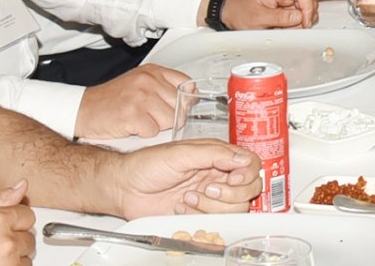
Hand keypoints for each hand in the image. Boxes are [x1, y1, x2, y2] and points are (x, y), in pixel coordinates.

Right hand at [74, 64, 189, 138]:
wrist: (82, 110)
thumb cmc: (111, 101)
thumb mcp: (140, 84)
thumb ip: (164, 87)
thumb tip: (191, 97)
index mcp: (153, 71)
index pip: (186, 84)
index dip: (186, 100)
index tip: (180, 107)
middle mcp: (148, 81)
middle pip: (180, 106)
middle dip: (170, 118)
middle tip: (151, 118)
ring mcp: (141, 97)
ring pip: (170, 121)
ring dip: (156, 127)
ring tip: (140, 121)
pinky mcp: (133, 114)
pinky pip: (153, 132)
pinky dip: (143, 134)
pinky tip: (131, 127)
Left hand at [106, 139, 262, 217]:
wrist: (125, 188)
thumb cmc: (147, 165)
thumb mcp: (181, 153)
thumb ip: (215, 154)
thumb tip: (242, 158)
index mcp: (216, 155)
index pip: (250, 163)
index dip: (246, 173)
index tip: (232, 177)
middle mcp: (217, 175)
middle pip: (250, 188)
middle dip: (231, 193)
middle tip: (208, 189)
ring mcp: (210, 196)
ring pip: (236, 208)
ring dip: (212, 205)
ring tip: (190, 197)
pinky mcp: (200, 214)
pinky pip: (216, 221)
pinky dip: (200, 216)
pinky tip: (183, 207)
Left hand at [224, 0, 317, 28]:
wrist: (228, 11)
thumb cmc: (239, 11)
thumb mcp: (258, 18)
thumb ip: (280, 18)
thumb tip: (299, 18)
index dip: (308, 7)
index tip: (305, 22)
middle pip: (307, 0)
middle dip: (305, 16)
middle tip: (297, 28)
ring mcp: (285, 0)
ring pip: (304, 9)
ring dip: (300, 21)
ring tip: (286, 29)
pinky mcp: (284, 8)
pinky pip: (296, 16)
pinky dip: (294, 24)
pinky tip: (284, 29)